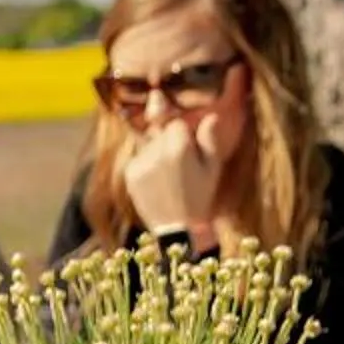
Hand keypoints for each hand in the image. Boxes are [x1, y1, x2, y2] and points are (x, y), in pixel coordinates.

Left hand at [125, 112, 230, 242]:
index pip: (176, 124)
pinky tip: (158, 182)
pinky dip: (147, 165)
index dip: (184, 134)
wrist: (177, 228)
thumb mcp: (212, 169)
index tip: (190, 149)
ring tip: (169, 177)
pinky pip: (139, 158)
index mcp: (180, 148)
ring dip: (157, 152)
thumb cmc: (199, 197)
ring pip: (149, 144)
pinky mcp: (130, 173)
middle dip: (170, 142)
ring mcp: (141, 162)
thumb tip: (211, 116)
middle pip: (161, 132)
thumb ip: (209, 140)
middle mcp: (157, 152)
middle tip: (180, 165)